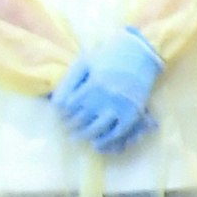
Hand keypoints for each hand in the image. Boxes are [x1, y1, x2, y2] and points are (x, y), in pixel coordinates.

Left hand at [50, 29, 164, 152]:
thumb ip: (68, 82)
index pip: (68, 107)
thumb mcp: (85, 62)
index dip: (61, 113)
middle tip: (67, 126)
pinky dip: (105, 140)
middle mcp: (105, 97)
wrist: (141, 53)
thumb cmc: (108, 56)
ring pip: (95, 129)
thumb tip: (55, 104)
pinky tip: (96, 143)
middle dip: (70, 125)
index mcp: (92, 84)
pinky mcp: (132, 113)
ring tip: (76, 136)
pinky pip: (116, 133)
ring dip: (84, 135)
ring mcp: (120, 107)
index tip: (60, 115)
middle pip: (80, 119)